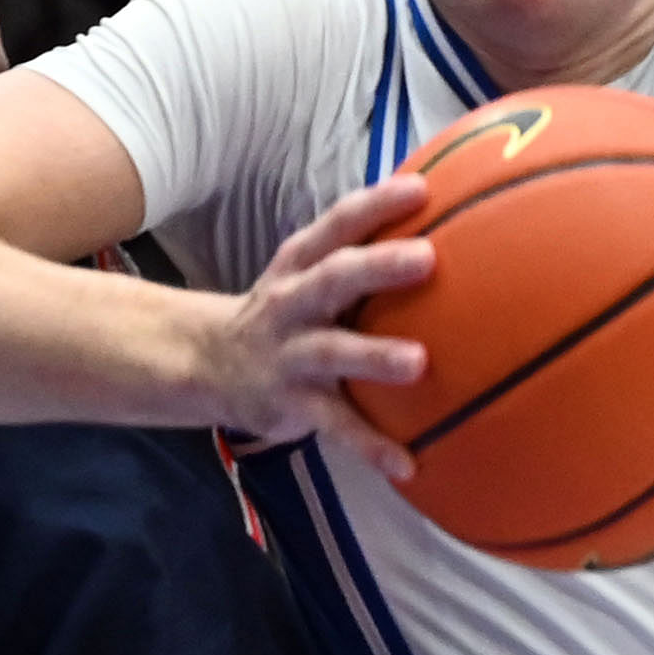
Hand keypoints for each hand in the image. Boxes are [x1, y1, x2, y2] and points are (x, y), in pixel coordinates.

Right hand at [206, 174, 436, 474]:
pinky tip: (407, 464)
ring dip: (374, 355)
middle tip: (427, 258)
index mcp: (301, 264)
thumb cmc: (288, 310)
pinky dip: (370, 445)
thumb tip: (445, 221)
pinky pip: (335, 426)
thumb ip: (360, 253)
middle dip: (378, 266)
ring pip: (332, 352)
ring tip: (418, 362)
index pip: (338, 226)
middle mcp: (292, 302)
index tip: (420, 189)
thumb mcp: (309, 273)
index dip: (376, 205)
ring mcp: (289, 354)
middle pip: (333, 278)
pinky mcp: (291, 403)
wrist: (208, 363)